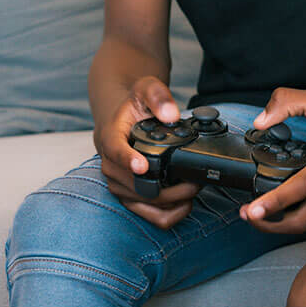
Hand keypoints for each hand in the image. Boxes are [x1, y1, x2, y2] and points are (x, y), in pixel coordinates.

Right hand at [94, 76, 198, 228]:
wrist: (121, 123)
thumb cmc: (133, 107)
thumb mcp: (145, 89)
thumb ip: (158, 96)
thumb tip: (171, 114)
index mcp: (110, 138)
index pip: (115, 151)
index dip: (128, 160)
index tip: (142, 165)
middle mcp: (111, 166)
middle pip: (136, 185)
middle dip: (169, 187)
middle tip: (194, 179)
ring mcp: (119, 185)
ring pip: (145, 204)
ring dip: (172, 201)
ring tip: (192, 189)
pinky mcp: (130, 199)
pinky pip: (150, 217)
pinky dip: (170, 214)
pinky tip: (185, 203)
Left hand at [241, 88, 305, 234]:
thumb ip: (288, 102)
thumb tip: (260, 121)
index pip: (301, 188)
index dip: (274, 203)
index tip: (251, 211)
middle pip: (304, 219)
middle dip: (271, 224)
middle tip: (248, 217)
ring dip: (287, 222)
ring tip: (264, 214)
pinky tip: (292, 209)